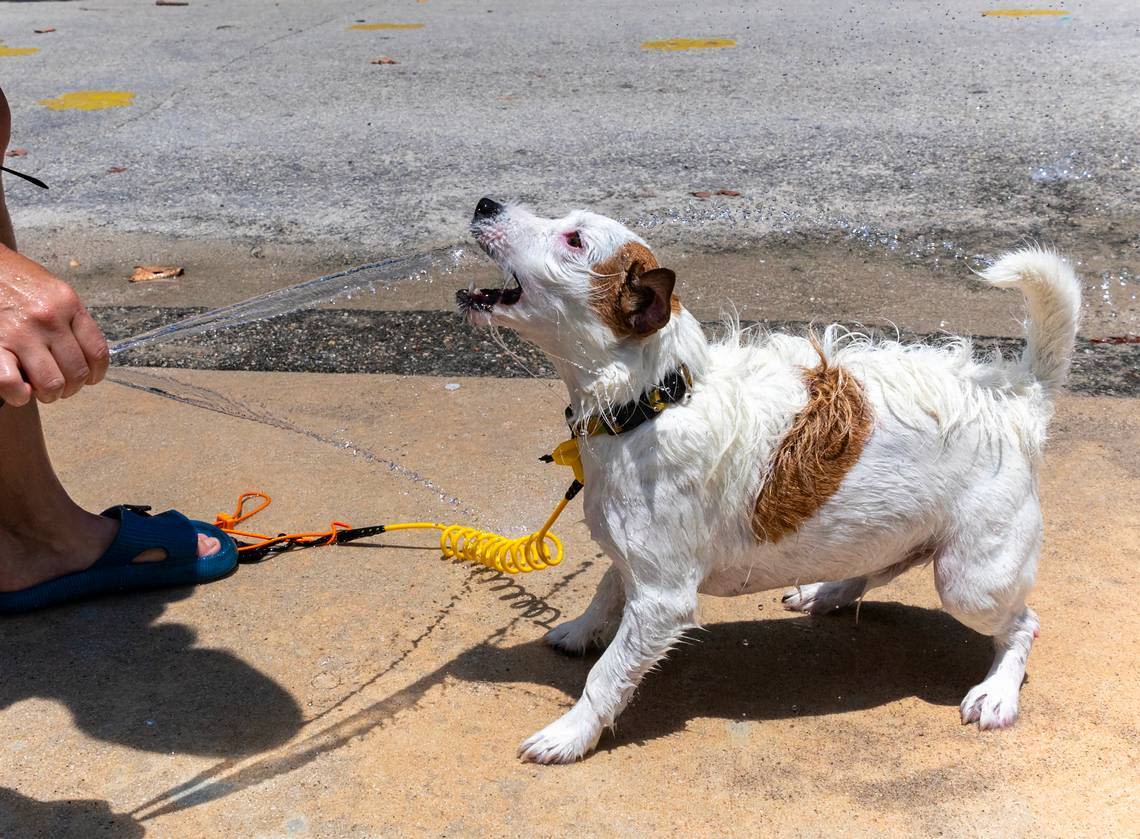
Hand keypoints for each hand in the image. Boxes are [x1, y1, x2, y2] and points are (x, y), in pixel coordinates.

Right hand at [0, 245, 108, 405]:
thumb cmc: (12, 279)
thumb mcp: (51, 290)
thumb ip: (69, 319)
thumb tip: (82, 355)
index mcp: (67, 304)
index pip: (97, 352)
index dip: (95, 374)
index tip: (88, 379)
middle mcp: (49, 319)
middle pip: (77, 372)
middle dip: (70, 388)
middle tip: (59, 387)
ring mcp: (21, 333)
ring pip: (51, 383)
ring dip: (49, 394)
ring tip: (39, 390)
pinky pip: (13, 384)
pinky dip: (18, 395)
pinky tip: (18, 389)